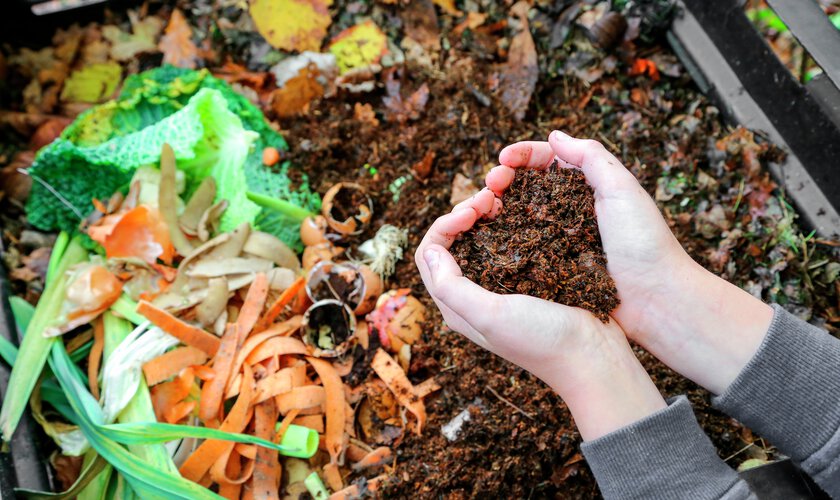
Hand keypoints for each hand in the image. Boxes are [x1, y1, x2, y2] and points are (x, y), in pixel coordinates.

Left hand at [415, 189, 665, 440]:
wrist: (593, 356)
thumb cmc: (542, 340)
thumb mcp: (491, 315)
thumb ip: (452, 287)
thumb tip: (431, 250)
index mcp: (457, 307)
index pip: (430, 255)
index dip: (444, 225)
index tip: (471, 211)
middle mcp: (474, 297)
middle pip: (452, 244)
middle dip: (463, 214)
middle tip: (489, 197)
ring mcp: (502, 287)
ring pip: (479, 240)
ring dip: (485, 215)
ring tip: (503, 198)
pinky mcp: (528, 280)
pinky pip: (508, 244)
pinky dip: (509, 223)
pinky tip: (523, 211)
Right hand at [491, 131, 773, 394]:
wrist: (656, 301)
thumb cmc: (644, 243)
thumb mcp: (622, 189)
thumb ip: (591, 157)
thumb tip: (555, 135)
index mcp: (589, 187)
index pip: (548, 161)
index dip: (523, 156)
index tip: (503, 159)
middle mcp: (571, 210)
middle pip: (528, 186)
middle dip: (504, 178)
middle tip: (490, 184)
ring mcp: (560, 240)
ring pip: (520, 215)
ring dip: (498, 207)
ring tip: (483, 207)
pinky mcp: (553, 268)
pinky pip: (523, 248)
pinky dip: (503, 238)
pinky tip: (490, 236)